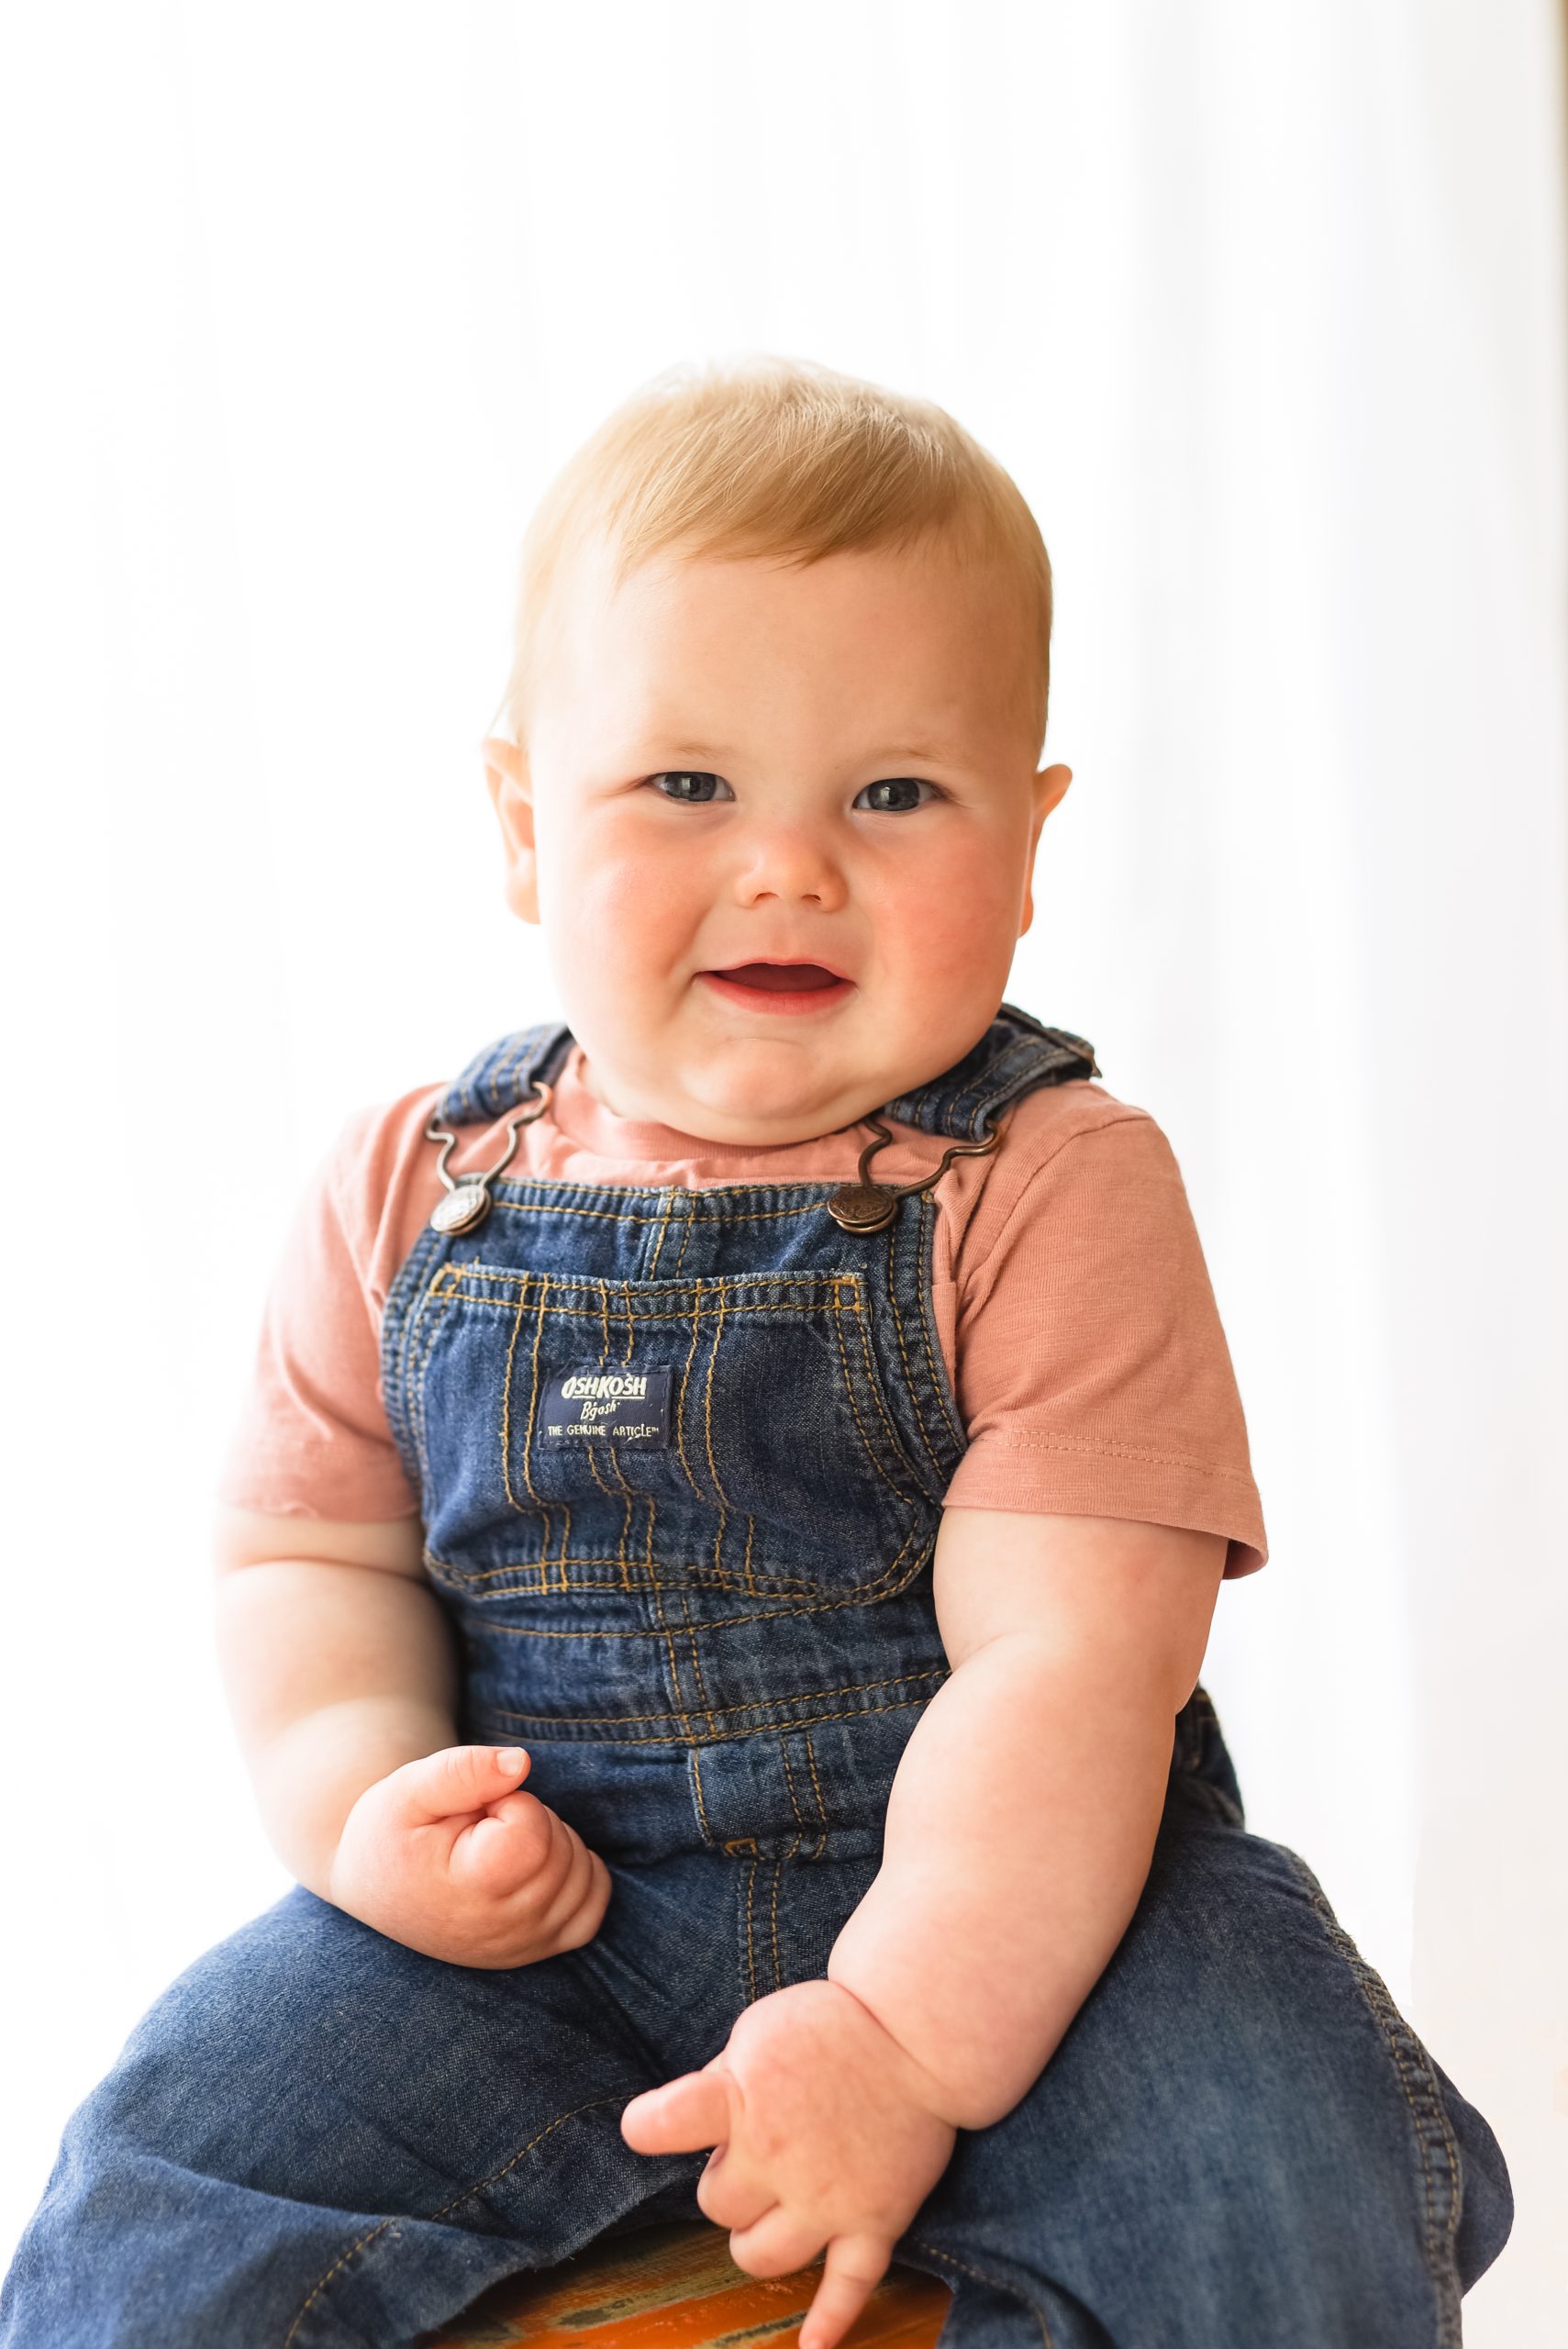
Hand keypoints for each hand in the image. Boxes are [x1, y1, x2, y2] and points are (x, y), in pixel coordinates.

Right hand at [327, 1744, 611, 1966]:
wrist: (378, 1887)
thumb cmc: (391, 1834)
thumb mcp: (408, 1791)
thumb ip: (462, 1770)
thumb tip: (521, 1762)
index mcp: (469, 1893)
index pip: (533, 1830)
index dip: (510, 1802)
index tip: (473, 1814)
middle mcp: (503, 1931)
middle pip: (561, 1849)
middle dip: (530, 1820)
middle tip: (481, 1828)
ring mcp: (525, 1946)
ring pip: (583, 1871)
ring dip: (552, 1843)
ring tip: (498, 1846)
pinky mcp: (540, 1949)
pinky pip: (592, 1903)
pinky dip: (579, 1872)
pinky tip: (535, 1862)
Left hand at [620, 1978, 957, 2348]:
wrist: (920, 2034)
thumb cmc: (833, 2024)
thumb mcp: (759, 2030)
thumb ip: (722, 2082)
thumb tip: (688, 2125)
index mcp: (742, 2099)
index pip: (659, 2127)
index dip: (645, 2127)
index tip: (647, 2126)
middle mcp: (777, 2157)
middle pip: (716, 2205)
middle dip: (729, 2182)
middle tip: (759, 2148)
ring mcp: (827, 2200)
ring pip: (761, 2257)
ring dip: (754, 2239)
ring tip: (771, 2209)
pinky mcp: (873, 2222)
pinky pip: (849, 2287)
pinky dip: (830, 2322)